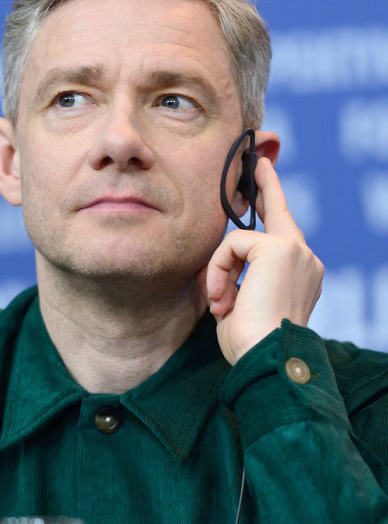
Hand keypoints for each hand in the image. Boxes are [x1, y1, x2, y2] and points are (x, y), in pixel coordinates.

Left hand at [197, 158, 323, 365]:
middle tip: (259, 164)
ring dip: (220, 270)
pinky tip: (223, 298)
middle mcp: (305, 260)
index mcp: (300, 275)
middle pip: (279, 214)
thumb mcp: (242, 307)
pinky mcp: (279, 248)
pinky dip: (218, 270)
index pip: (285, 234)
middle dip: (268, 186)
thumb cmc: (253, 345)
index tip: (266, 178)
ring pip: (240, 240)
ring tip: (221, 302)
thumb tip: (221, 266)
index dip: (275, 205)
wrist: (267, 358)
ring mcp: (295, 251)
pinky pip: (232, 245)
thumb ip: (238, 280)